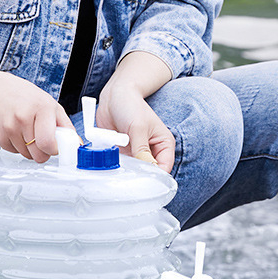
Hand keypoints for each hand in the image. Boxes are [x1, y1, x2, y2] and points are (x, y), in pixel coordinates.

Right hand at [0, 69, 73, 162]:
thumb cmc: (27, 98)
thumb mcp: (51, 106)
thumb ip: (66, 126)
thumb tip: (76, 144)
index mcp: (42, 109)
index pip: (48, 143)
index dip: (54, 149)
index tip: (56, 146)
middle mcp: (23, 117)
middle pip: (38, 154)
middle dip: (44, 151)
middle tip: (42, 139)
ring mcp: (9, 127)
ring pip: (26, 155)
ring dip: (30, 148)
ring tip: (28, 131)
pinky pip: (13, 152)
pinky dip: (17, 146)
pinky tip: (17, 131)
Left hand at [96, 52, 174, 172]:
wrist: (113, 97)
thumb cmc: (131, 106)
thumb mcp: (138, 128)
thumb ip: (141, 150)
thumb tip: (145, 169)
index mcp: (164, 144)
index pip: (165, 167)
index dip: (157, 176)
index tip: (144, 181)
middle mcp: (152, 150)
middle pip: (150, 172)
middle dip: (140, 175)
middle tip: (129, 175)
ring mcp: (137, 152)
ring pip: (135, 170)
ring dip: (127, 170)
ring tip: (119, 165)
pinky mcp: (124, 152)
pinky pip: (122, 165)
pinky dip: (117, 165)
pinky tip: (112, 162)